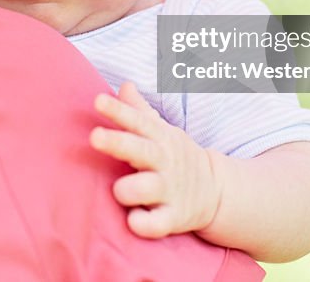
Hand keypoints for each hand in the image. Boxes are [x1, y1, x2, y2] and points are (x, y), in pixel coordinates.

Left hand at [89, 81, 221, 237]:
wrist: (215, 192)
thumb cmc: (175, 158)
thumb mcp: (162, 131)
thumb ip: (140, 110)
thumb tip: (124, 85)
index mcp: (159, 139)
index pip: (138, 121)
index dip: (118, 110)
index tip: (98, 100)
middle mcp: (164, 162)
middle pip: (139, 150)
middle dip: (117, 143)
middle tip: (94, 136)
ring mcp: (169, 191)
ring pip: (146, 189)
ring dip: (128, 189)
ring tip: (118, 190)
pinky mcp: (174, 218)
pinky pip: (157, 224)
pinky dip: (144, 224)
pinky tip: (133, 220)